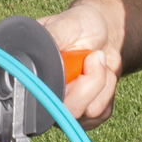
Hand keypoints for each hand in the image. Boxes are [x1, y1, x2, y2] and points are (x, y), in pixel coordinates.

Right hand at [42, 0, 121, 124]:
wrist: (103, 34)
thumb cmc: (80, 25)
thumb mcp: (67, 23)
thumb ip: (52, 37)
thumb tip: (36, 47)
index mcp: (32, 76)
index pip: (41, 99)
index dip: (63, 87)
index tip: (84, 60)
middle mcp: (44, 98)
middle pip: (68, 110)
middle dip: (90, 81)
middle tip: (93, 56)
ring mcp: (65, 110)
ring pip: (89, 112)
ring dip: (102, 83)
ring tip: (95, 60)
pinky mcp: (86, 117)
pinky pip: (101, 113)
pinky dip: (108, 90)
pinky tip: (101, 74)